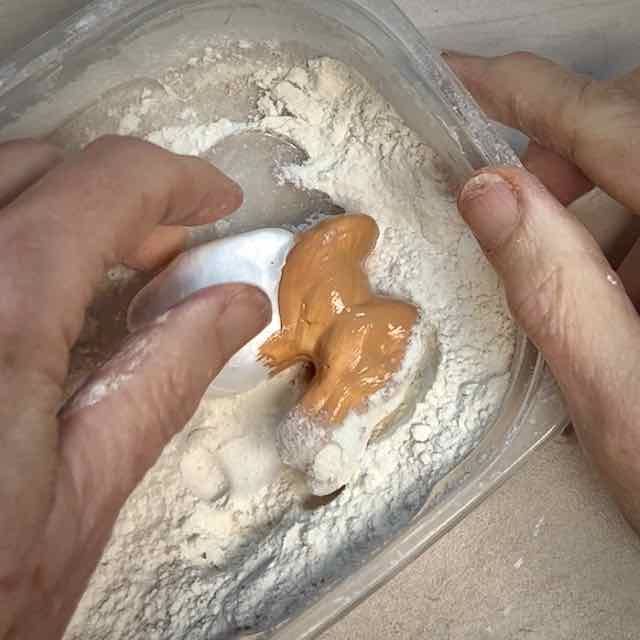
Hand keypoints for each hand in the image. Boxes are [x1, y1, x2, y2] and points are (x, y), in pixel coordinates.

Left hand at [0, 136, 270, 637]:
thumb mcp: (86, 491)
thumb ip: (164, 376)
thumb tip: (238, 304)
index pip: (104, 184)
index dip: (177, 181)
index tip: (218, 202)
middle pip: (40, 165)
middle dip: (123, 197)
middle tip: (172, 252)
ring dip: (64, 206)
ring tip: (114, 265)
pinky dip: (18, 235)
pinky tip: (43, 292)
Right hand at [445, 52, 639, 532]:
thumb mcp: (609, 388)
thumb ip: (550, 284)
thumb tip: (482, 188)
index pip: (608, 125)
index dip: (523, 91)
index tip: (456, 72)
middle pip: (637, 123)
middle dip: (564, 138)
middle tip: (508, 191)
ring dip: (598, 184)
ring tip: (567, 257)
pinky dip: (628, 222)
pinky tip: (618, 283)